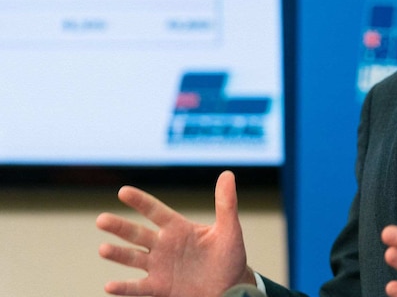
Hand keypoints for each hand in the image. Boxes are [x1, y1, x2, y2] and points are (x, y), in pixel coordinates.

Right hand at [96, 170, 254, 296]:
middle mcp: (164, 245)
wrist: (231, 288)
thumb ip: (226, 203)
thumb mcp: (229, 230)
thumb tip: (227, 174)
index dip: (140, 201)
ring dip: (118, 254)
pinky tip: (110, 285)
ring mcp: (159, 267)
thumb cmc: (229, 257)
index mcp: (178, 228)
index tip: (123, 191)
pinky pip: (138, 288)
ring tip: (103, 249)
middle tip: (101, 219)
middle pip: (137, 234)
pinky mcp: (159, 287)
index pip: (155, 211)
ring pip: (133, 258)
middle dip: (119, 227)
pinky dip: (124, 287)